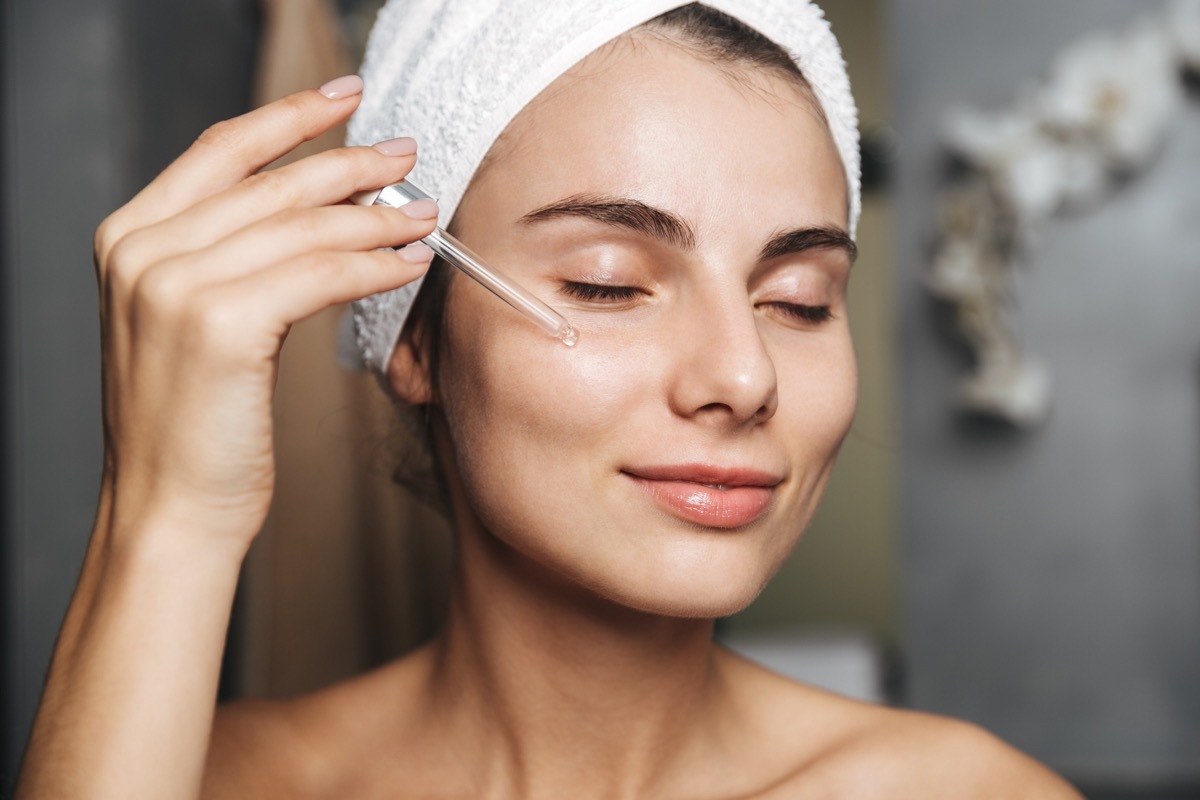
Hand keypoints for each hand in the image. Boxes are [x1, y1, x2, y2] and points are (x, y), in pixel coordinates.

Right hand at [93, 76, 435, 547]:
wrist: (168, 511)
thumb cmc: (194, 427)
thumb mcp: (194, 324)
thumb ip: (231, 260)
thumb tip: (322, 212)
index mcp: (130, 238)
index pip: (222, 150)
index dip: (290, 116)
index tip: (344, 97)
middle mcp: (143, 250)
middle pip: (272, 183)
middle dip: (351, 164)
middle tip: (407, 158)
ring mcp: (174, 284)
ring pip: (303, 227)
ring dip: (375, 217)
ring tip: (423, 216)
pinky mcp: (220, 324)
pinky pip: (320, 275)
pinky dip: (372, 265)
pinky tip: (407, 264)